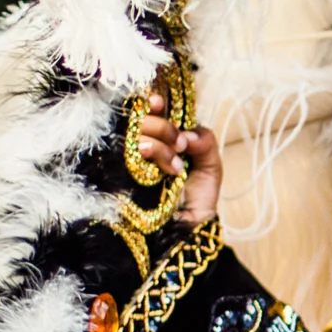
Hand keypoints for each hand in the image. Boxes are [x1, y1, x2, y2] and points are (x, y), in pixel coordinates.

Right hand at [135, 94, 222, 224]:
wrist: (189, 228)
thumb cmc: (198, 197)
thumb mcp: (210, 166)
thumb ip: (205, 142)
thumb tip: (187, 135)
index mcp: (163, 138)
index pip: (150, 111)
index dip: (151, 103)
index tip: (157, 103)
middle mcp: (143, 145)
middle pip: (140, 120)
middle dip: (162, 129)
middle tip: (180, 146)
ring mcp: (130, 161)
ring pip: (133, 136)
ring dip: (158, 147)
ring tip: (175, 168)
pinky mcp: (120, 177)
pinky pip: (123, 157)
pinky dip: (146, 158)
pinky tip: (159, 167)